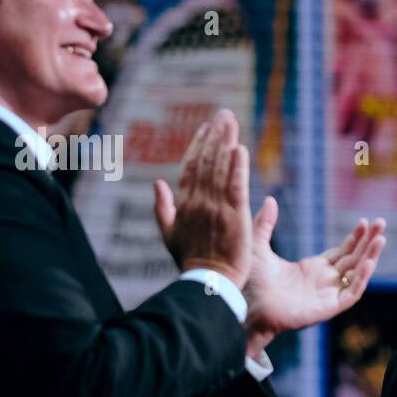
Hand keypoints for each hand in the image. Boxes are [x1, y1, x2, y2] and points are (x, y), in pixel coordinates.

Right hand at [153, 110, 252, 289]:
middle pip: (206, 162)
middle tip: (224, 114)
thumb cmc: (190, 261)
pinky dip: (237, 168)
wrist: (207, 282)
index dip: (199, 145)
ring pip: (220, 169)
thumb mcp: (169, 234)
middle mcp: (199, 201)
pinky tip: (240, 149)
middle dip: (214, 136)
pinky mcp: (235, 216)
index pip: (191, 167)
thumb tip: (156, 183)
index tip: (206, 127)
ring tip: (231, 122)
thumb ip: (162, 208)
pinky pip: (236, 187)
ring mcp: (216, 207)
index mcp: (184, 203)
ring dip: (225, 143)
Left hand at [242, 205, 385, 351]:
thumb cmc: (252, 283)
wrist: (248, 306)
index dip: (355, 237)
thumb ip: (265, 224)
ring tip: (381, 239)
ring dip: (371, 256)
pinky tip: (369, 262)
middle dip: (369, 242)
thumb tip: (271, 199)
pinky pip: (352, 292)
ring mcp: (328, 294)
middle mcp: (324, 281)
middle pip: (354, 259)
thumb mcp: (258, 246)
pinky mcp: (329, 307)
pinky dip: (362, 278)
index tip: (364, 222)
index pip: (342, 252)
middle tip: (381, 223)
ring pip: (357, 274)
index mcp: (313, 269)